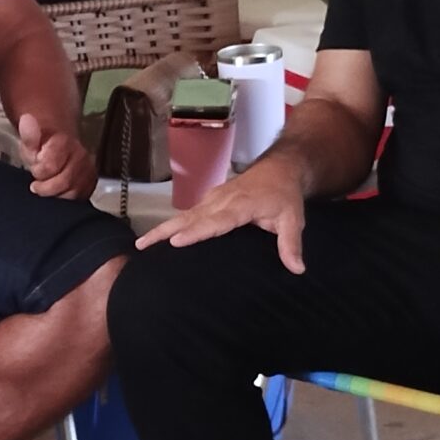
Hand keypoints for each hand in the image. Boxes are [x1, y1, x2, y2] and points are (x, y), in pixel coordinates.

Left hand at [18, 112, 96, 199]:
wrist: (58, 148)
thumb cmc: (42, 149)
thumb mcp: (31, 143)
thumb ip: (29, 135)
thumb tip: (26, 118)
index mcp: (65, 143)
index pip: (49, 167)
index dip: (38, 171)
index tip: (36, 168)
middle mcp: (81, 156)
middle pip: (62, 183)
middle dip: (46, 186)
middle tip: (41, 181)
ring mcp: (89, 170)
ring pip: (71, 193)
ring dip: (56, 193)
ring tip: (50, 184)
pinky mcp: (92, 183)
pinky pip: (78, 198)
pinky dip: (65, 197)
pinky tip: (59, 191)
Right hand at [136, 160, 307, 272]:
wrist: (279, 168)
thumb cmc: (285, 195)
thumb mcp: (293, 219)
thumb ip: (291, 244)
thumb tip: (297, 270)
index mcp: (241, 205)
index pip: (216, 221)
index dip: (196, 231)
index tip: (176, 241)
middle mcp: (222, 200)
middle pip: (190, 217)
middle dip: (165, 231)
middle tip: (143, 245)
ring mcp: (213, 198)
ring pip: (184, 214)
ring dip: (163, 228)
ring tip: (143, 244)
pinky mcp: (210, 200)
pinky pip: (189, 213)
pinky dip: (173, 224)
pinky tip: (160, 236)